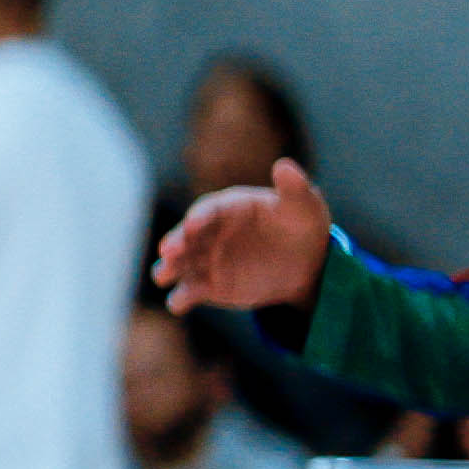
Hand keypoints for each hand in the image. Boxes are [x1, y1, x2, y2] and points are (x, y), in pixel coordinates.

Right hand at [158, 159, 330, 313]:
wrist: (304, 263)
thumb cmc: (301, 225)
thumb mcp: (303, 205)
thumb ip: (293, 187)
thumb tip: (285, 164)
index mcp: (226, 208)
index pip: (207, 210)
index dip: (199, 217)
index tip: (193, 224)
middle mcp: (208, 233)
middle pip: (185, 236)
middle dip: (175, 243)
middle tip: (169, 251)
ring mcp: (205, 259)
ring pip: (180, 264)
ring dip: (169, 269)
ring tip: (163, 276)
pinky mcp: (209, 286)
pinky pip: (190, 292)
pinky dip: (182, 298)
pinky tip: (178, 304)